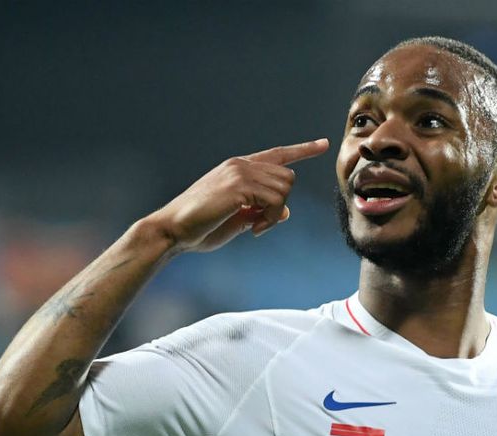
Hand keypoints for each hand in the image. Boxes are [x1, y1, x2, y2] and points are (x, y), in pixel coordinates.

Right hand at [145, 138, 328, 252]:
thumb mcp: (238, 219)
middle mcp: (241, 165)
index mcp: (239, 168)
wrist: (173, 230)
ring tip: (254, 227)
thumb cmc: (200, 226)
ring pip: (285, 188)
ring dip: (275, 214)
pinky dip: (270, 219)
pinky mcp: (239, 186)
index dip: (302, 150)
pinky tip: (253, 229)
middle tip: (261, 224)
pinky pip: (275, 201)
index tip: (323, 144)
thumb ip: (261, 211)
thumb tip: (287, 211)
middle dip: (281, 205)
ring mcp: (240, 172)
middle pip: (288, 178)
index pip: (277, 154)